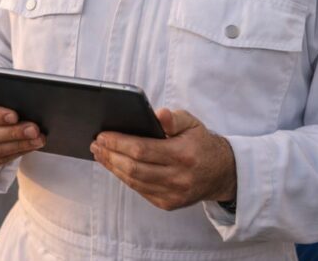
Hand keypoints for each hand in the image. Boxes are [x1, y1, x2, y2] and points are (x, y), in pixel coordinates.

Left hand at [90, 108, 235, 210]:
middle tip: (95, 144)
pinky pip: (140, 190)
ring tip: (100, 154)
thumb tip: (159, 114)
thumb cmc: (201, 143)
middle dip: (110, 155)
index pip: (142, 149)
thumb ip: (174, 118)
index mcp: (183, 155)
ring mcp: (173, 194)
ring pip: (134, 182)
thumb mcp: (192, 123)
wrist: (221, 173)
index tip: (102, 135)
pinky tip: (115, 166)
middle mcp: (178, 177)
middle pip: (134, 168)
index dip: (118, 143)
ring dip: (113, 167)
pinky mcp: (169, 203)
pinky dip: (124, 177)